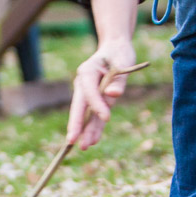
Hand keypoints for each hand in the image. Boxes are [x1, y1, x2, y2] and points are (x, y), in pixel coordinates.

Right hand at [65, 0, 139, 149]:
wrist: (115, 49)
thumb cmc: (119, 54)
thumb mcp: (123, 62)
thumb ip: (118, 80)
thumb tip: (113, 95)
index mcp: (87, 71)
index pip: (89, 92)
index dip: (96, 105)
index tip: (107, 118)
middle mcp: (83, 84)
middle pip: (79, 107)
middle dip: (76, 124)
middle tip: (72, 141)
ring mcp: (87, 94)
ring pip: (86, 115)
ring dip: (85, 131)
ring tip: (84, 147)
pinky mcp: (95, 101)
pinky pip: (94, 116)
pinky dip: (94, 128)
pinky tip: (93, 140)